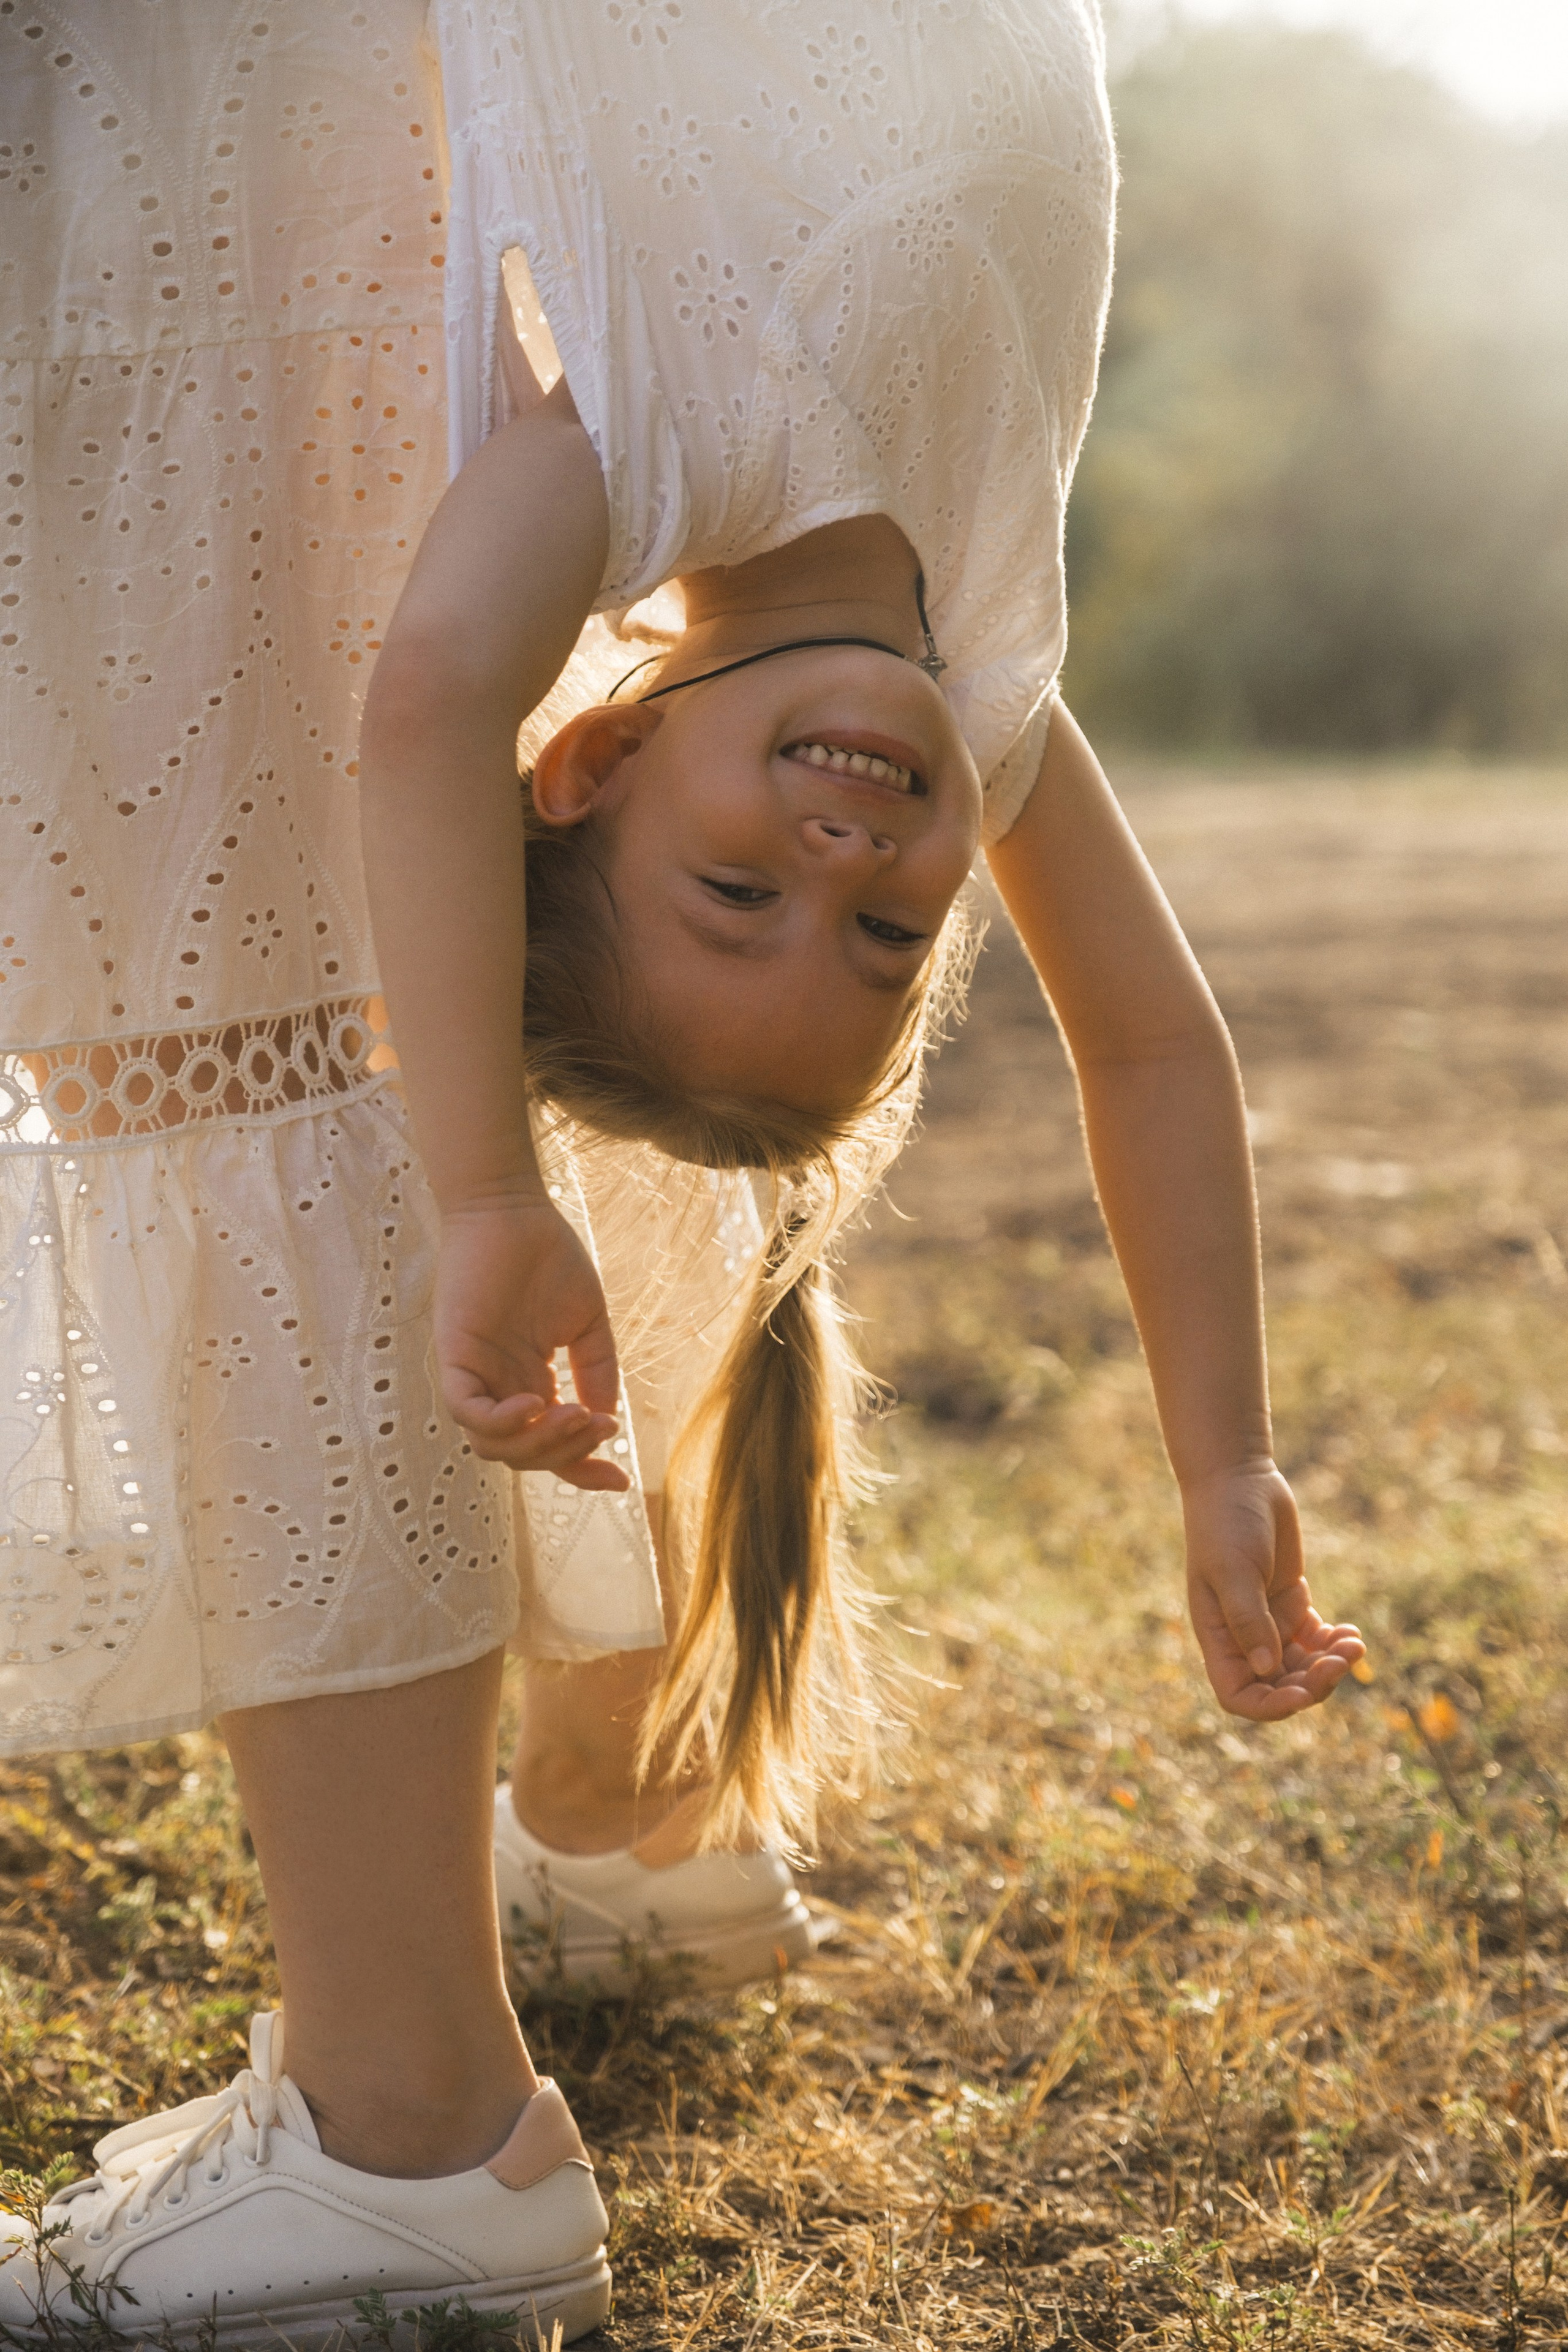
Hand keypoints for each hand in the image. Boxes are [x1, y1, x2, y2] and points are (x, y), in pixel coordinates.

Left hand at [433, 1196, 629, 1489]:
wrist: (513, 1209)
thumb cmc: (548, 1257)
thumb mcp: (586, 1324)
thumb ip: (596, 1371)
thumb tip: (605, 1421)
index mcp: (528, 1383)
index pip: (550, 1448)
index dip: (582, 1472)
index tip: (621, 1484)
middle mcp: (498, 1387)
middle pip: (523, 1455)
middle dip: (566, 1453)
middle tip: (599, 1425)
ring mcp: (473, 1375)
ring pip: (493, 1445)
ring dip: (540, 1442)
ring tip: (575, 1414)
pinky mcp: (454, 1356)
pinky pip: (468, 1411)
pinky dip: (501, 1420)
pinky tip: (538, 1402)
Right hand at [1183, 1460, 1363, 1720]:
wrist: (1239, 1479)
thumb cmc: (1226, 1522)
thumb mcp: (1234, 1570)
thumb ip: (1248, 1620)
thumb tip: (1267, 1669)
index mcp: (1218, 1637)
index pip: (1239, 1695)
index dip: (1270, 1706)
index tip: (1302, 1694)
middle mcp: (1242, 1636)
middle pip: (1280, 1686)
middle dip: (1314, 1682)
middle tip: (1343, 1659)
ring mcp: (1269, 1621)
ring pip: (1303, 1667)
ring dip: (1331, 1664)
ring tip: (1354, 1642)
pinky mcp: (1291, 1602)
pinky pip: (1316, 1641)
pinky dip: (1335, 1644)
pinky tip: (1351, 1632)